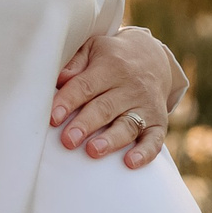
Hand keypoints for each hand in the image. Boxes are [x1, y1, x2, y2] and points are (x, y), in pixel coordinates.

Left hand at [52, 31, 178, 166]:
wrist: (152, 59)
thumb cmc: (111, 58)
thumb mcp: (92, 49)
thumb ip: (75, 63)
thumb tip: (60, 78)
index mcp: (110, 67)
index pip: (85, 86)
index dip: (68, 102)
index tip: (52, 118)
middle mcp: (130, 88)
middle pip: (105, 108)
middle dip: (86, 125)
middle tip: (68, 140)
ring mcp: (145, 106)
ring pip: (127, 125)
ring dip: (111, 140)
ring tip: (93, 151)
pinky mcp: (158, 123)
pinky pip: (155, 139)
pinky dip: (145, 152)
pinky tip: (130, 162)